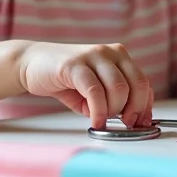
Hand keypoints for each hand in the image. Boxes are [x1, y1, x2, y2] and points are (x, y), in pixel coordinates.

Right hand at [17, 42, 152, 128]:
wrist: (31, 64)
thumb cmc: (64, 79)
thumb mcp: (95, 92)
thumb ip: (112, 101)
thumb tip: (130, 120)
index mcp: (119, 57)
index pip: (143, 83)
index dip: (145, 106)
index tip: (141, 123)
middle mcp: (110, 53)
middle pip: (136, 84)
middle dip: (133, 110)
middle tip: (123, 124)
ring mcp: (93, 55)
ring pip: (118, 88)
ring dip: (113, 111)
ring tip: (101, 120)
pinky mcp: (75, 64)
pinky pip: (95, 91)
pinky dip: (98, 111)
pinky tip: (95, 121)